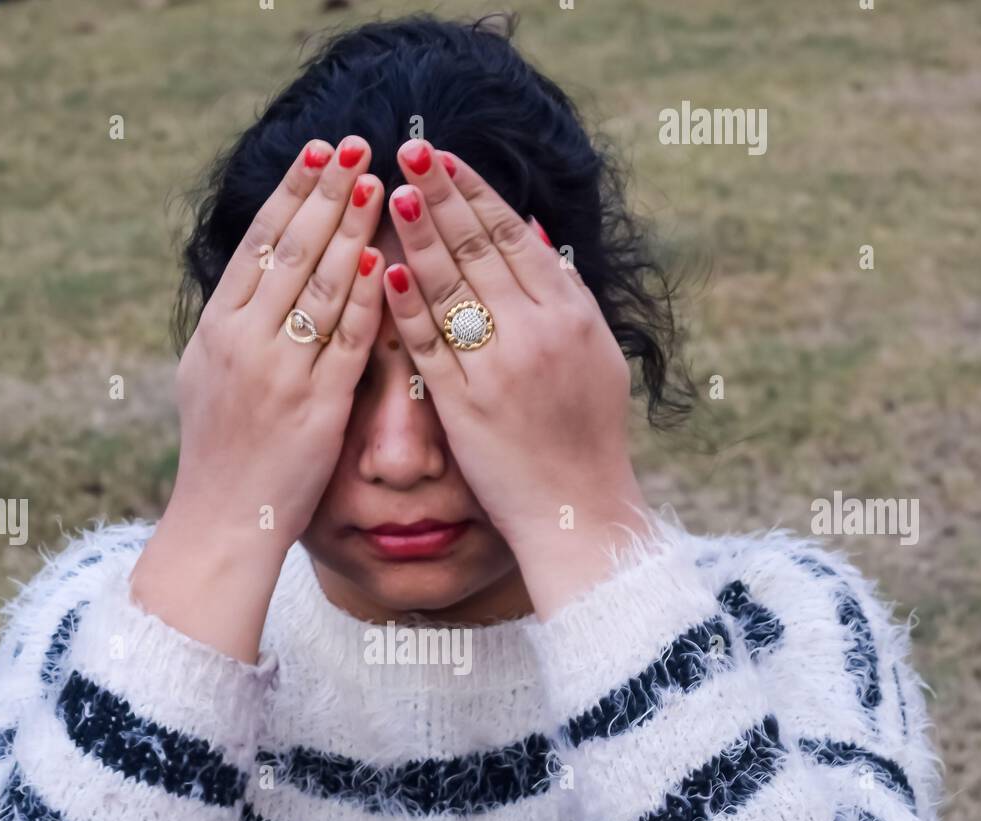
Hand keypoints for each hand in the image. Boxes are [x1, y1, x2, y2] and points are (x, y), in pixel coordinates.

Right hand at [133, 135, 385, 657]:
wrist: (222, 522)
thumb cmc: (221, 457)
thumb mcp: (208, 380)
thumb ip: (234, 330)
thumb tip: (255, 284)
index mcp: (215, 330)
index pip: (257, 244)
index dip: (291, 194)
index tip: (318, 154)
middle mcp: (242, 341)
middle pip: (288, 250)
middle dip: (325, 193)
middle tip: (357, 146)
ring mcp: (277, 372)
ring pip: (317, 284)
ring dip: (349, 227)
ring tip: (379, 183)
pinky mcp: (313, 406)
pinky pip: (344, 341)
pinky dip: (362, 298)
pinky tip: (381, 260)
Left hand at [381, 140, 649, 615]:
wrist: (579, 511)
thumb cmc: (587, 438)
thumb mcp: (596, 357)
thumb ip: (566, 296)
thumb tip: (539, 235)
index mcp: (571, 314)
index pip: (514, 236)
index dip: (476, 192)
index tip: (444, 158)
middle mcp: (538, 331)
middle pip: (480, 248)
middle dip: (440, 194)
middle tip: (407, 149)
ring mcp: (500, 367)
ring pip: (452, 287)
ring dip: (418, 234)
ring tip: (388, 192)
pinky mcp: (466, 406)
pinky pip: (429, 345)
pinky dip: (407, 305)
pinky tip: (384, 269)